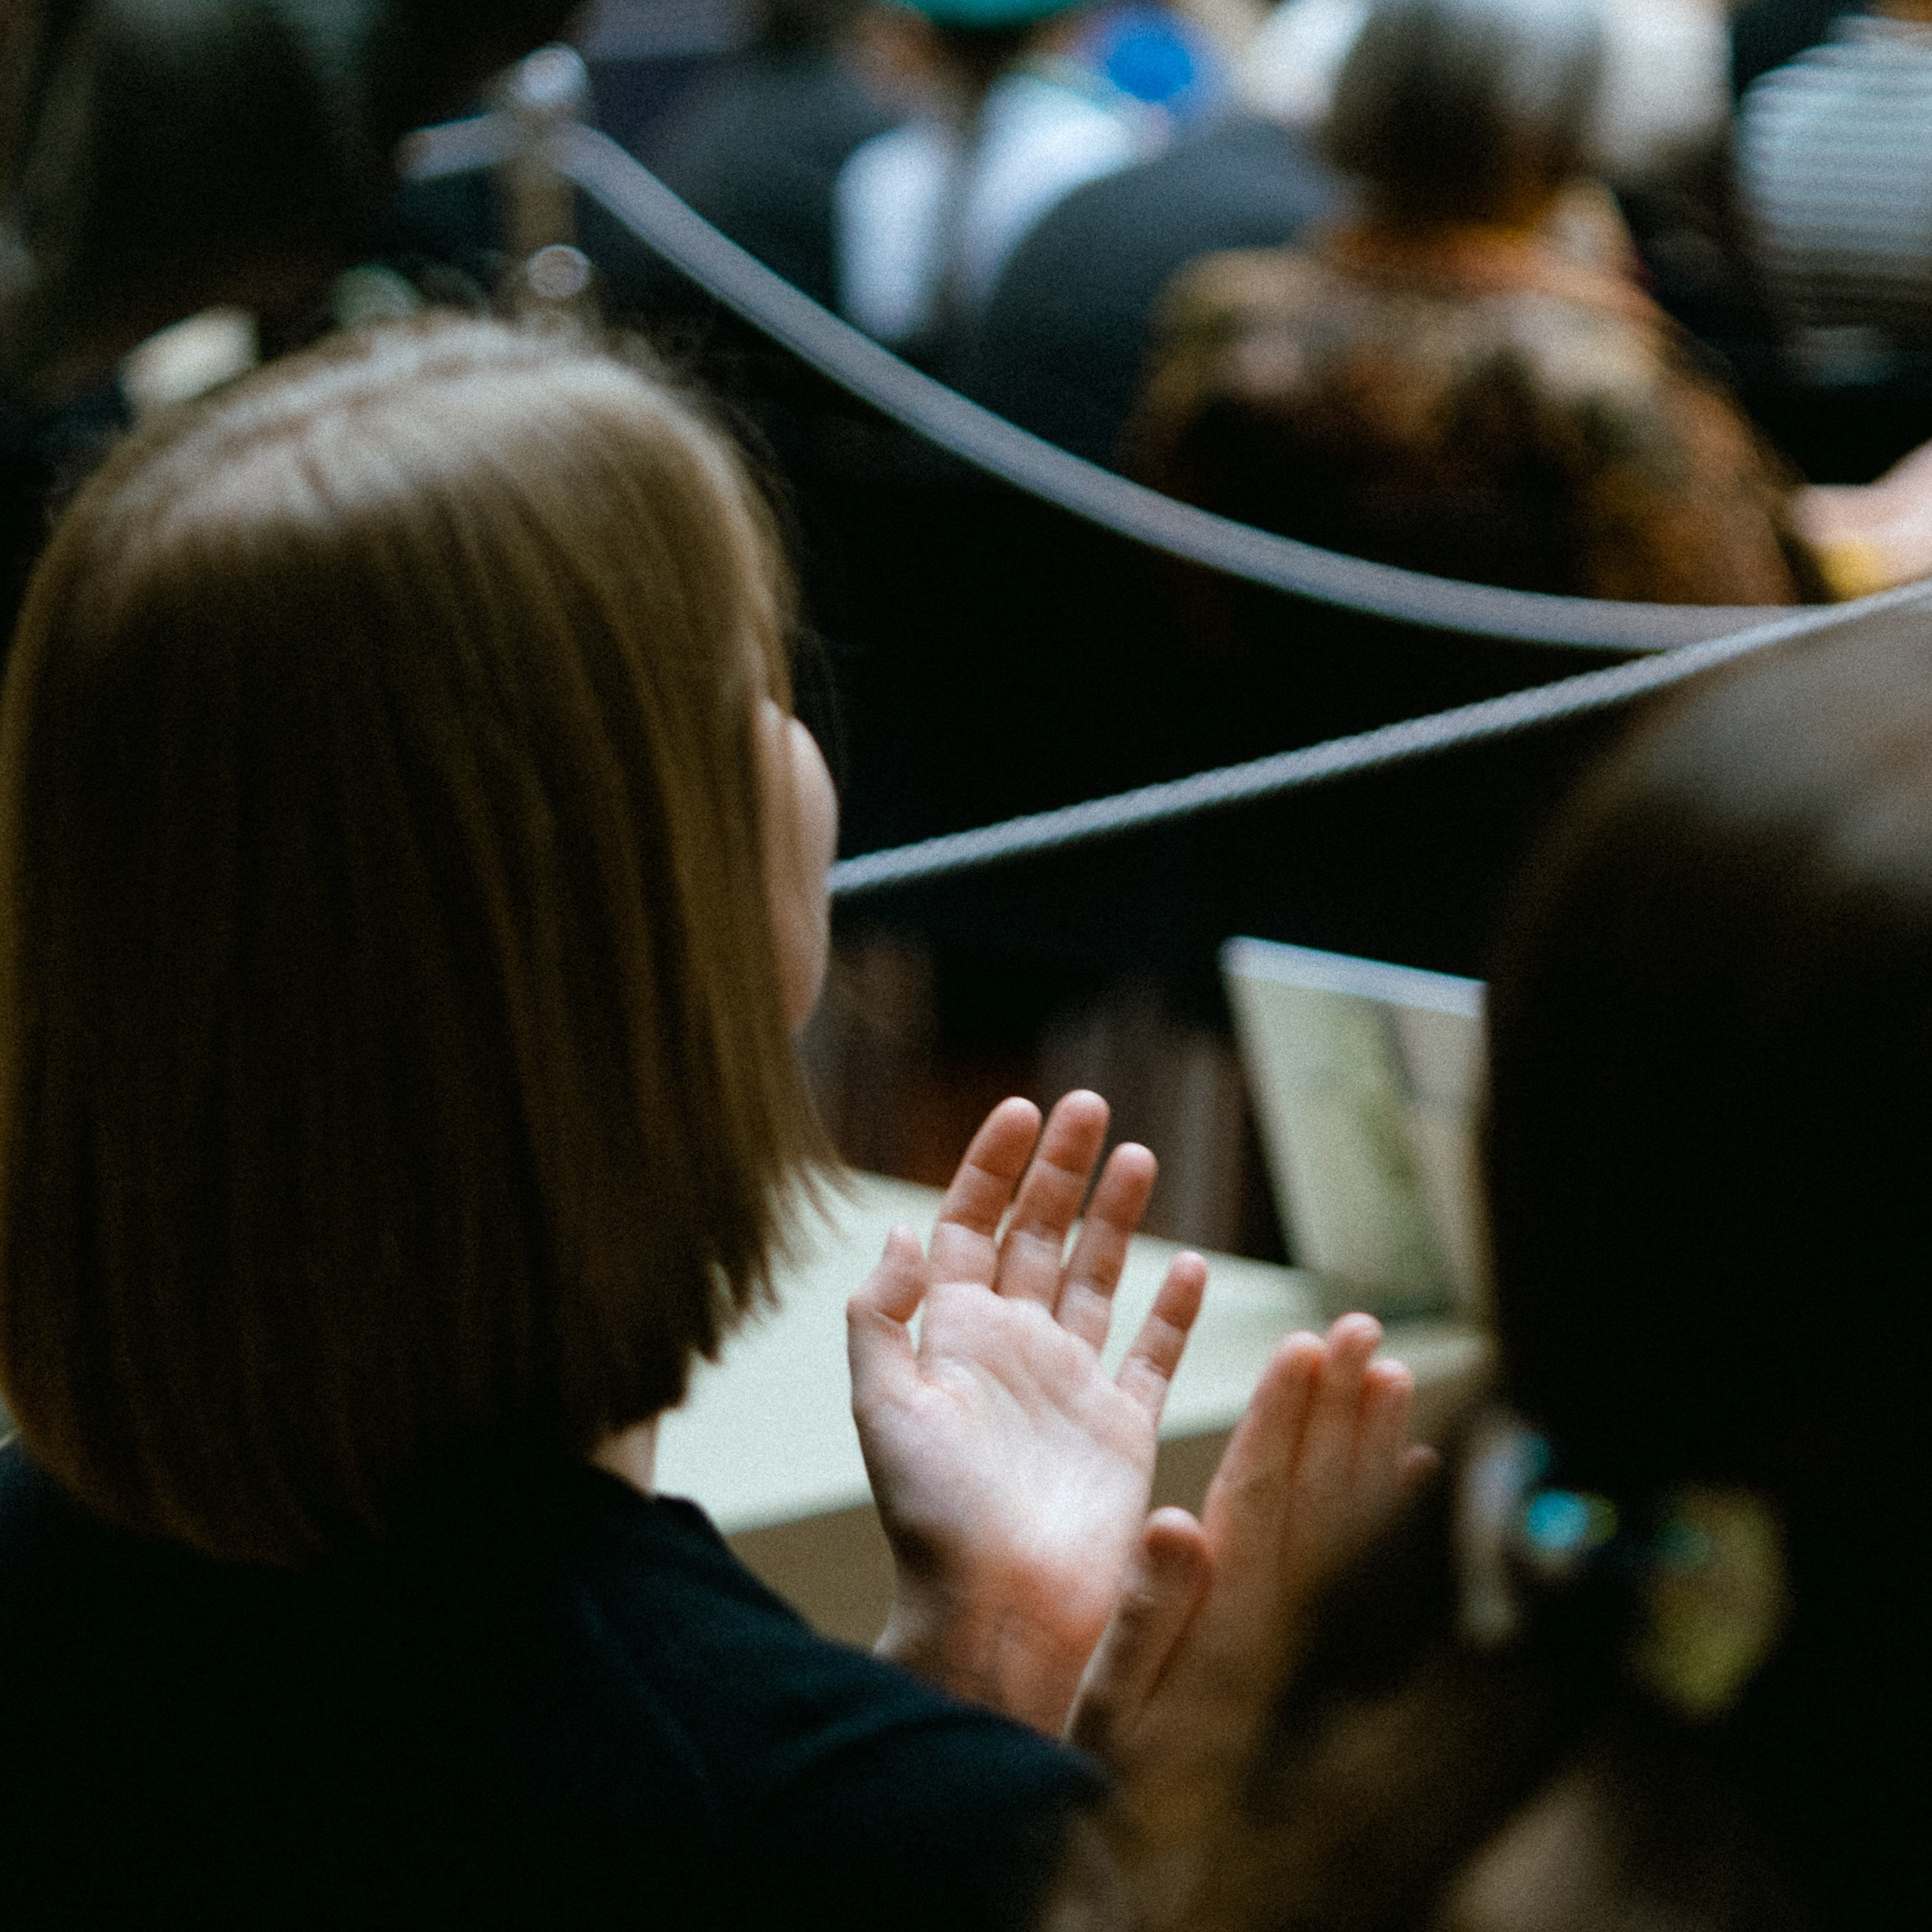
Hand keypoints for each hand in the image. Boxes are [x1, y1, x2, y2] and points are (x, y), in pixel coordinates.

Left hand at [849, 1091, 1206, 1734]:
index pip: (970, 1225)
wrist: (997, 1612)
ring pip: (1098, 1280)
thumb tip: (899, 1229)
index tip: (1021, 1109)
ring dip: (1116, 1219)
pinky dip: (1172, 1309)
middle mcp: (1013, 1349)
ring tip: (1138, 1155)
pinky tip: (1188, 1262)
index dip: (991, 1166)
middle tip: (1089, 1105)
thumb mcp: (883, 1404)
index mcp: (954, 1336)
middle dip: (1061, 1170)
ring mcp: (1071, 1386)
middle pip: (1039, 1235)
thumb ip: (882, 1314)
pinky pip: (1153, 1354)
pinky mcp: (1122, 1429)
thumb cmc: (932, 1515)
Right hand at [1068, 1318, 1433, 1850]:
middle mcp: (1284, 1627)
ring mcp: (1312, 1644)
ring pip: (1354, 1523)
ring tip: (1392, 1370)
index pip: (1262, 1499)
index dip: (1282, 1419)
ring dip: (1372, 1441)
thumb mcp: (1109, 1708)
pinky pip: (1374, 1572)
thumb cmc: (1122, 1786)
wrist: (1172, 1882)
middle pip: (1320, 1495)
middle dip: (1338, 1405)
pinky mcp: (1322, 1662)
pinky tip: (1418, 1471)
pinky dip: (1396, 1514)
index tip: (1302, 1348)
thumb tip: (1177, 1523)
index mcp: (1229, 1624)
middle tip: (1360, 1329)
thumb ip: (1147, 1615)